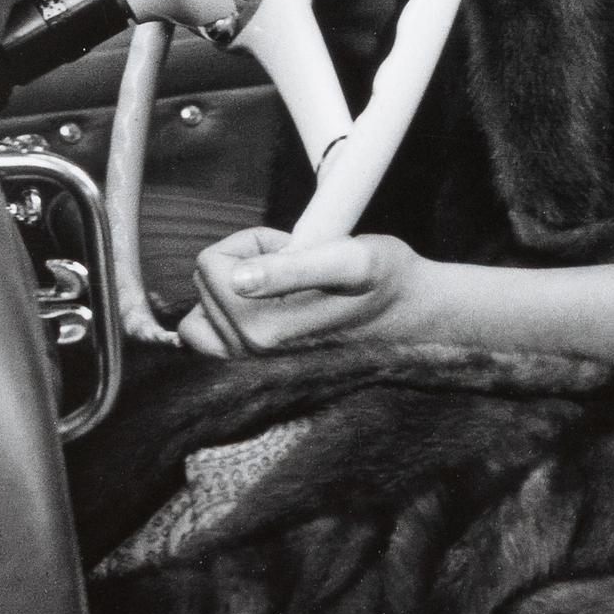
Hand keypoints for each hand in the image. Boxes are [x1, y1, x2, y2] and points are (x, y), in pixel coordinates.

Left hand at [176, 224, 434, 357]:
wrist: (412, 318)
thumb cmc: (384, 280)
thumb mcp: (348, 259)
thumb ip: (291, 268)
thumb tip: (238, 278)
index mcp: (264, 327)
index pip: (212, 263)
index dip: (251, 243)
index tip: (292, 249)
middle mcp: (250, 355)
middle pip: (206, 282)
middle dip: (244, 262)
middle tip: (296, 266)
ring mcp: (251, 366)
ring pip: (202, 310)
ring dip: (232, 288)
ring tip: (281, 285)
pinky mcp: (255, 370)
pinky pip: (208, 337)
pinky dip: (225, 314)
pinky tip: (264, 305)